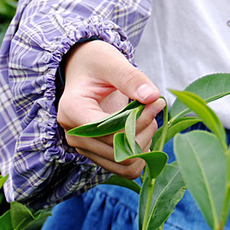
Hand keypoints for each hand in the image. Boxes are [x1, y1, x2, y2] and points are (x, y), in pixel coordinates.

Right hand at [57, 40, 163, 178]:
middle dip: (144, 131)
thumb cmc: (95, 62)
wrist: (83, 69)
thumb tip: (153, 97)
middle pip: (119, 152)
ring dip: (144, 144)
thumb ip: (131, 78)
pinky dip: (139, 153)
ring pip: (123, 164)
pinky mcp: (96, 152)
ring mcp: (84, 147)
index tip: (156, 102)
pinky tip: (143, 130)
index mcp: (73, 111)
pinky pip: (123, 167)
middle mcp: (74, 134)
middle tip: (154, 106)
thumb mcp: (112, 62)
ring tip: (148, 118)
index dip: (139, 122)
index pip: (110, 133)